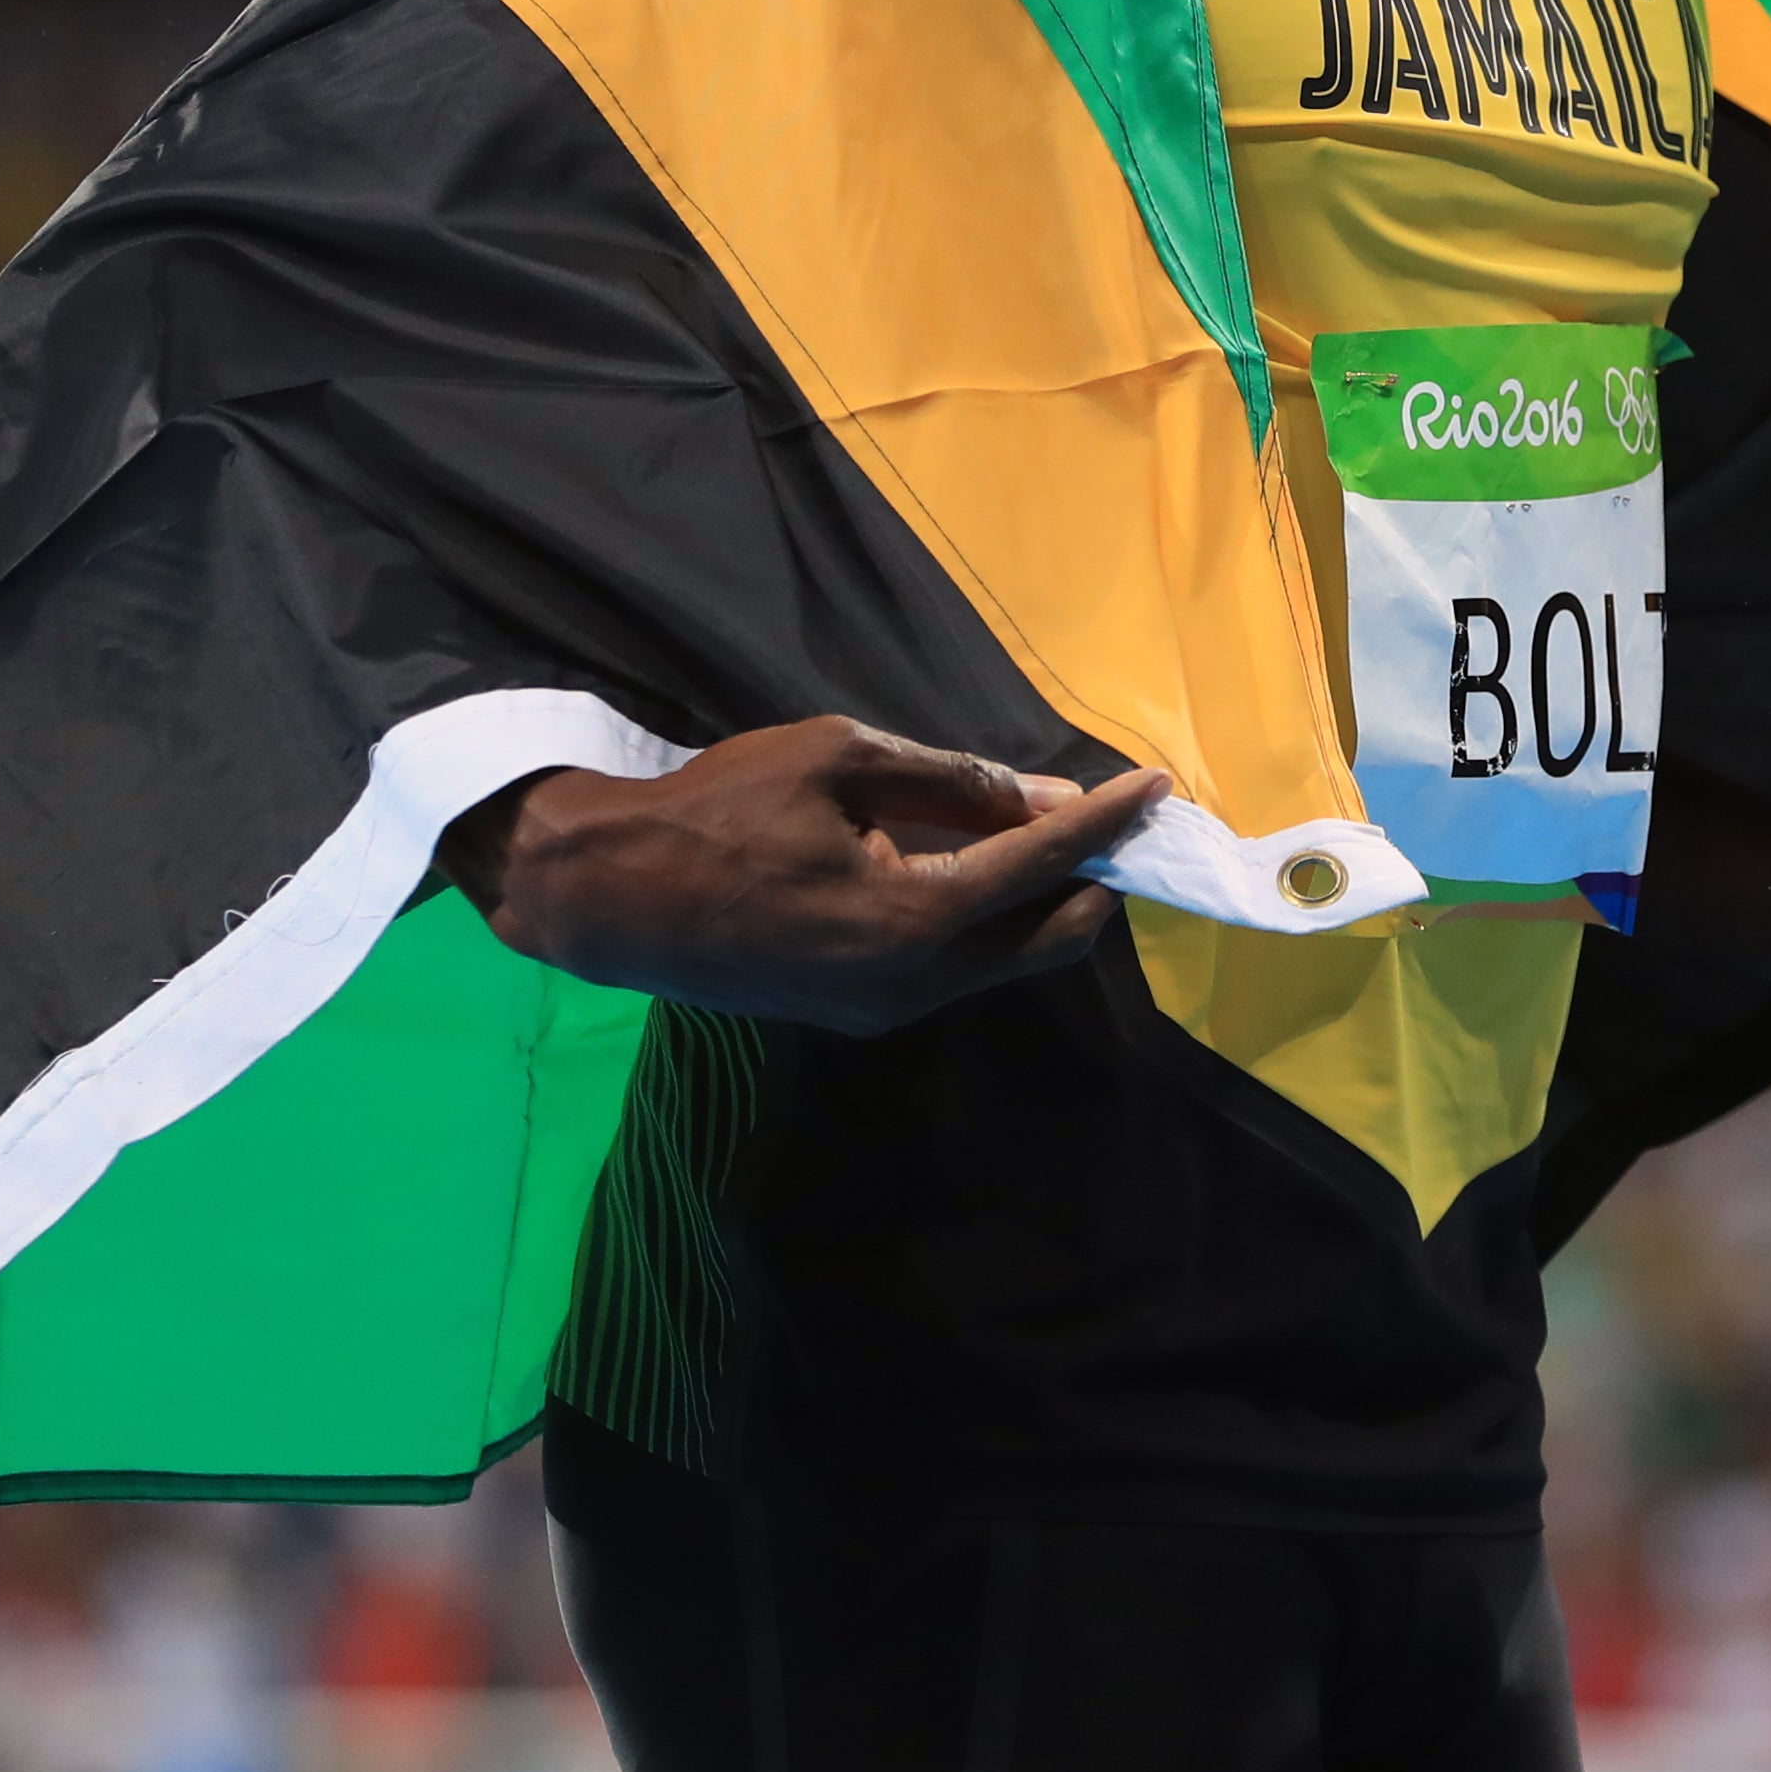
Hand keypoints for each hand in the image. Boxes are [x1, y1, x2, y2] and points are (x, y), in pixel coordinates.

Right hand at [436, 719, 1169, 1034]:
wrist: (615, 898)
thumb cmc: (720, 809)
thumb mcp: (838, 758)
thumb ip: (950, 780)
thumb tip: (1041, 799)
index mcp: (915, 917)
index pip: (1042, 865)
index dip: (1104, 822)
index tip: (1154, 786)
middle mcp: (915, 983)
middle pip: (1047, 941)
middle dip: (1097, 882)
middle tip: (1126, 828)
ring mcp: (887, 1009)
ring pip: (1003, 963)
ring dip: (1047, 907)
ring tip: (1073, 844)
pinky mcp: (858, 1013)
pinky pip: (956, 970)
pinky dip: (991, 925)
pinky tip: (993, 876)